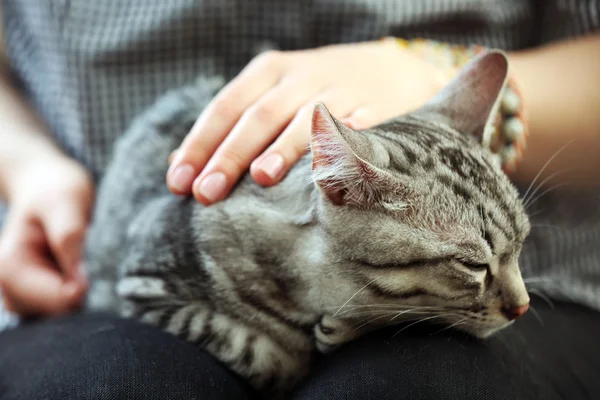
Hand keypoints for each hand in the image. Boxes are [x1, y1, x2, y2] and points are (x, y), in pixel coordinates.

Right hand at [0, 156, 93, 315]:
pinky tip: (76, 267)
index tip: (86, 258)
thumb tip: (76, 283)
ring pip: (65, 314)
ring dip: (81, 290)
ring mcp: (22, 295)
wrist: (47, 184)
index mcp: (10, 267)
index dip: (83, 285)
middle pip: (60, 313)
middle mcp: (9, 287)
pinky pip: (66, 309)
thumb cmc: (56, 189)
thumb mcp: (65, 201)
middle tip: (82, 252)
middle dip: (81, 289)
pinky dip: (78, 293)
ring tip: (77, 256)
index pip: (57, 301)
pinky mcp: (37, 297)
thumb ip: (68, 236)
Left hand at [167, 40, 448, 203]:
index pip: (225, 107)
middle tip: (207, 193)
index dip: (200, 144)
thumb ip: (230, 127)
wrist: (391, 69)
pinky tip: (327, 163)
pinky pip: (358, 124)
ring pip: (305, 117)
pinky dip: (342, 139)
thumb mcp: (273, 95)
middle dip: (230, 154)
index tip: (179, 183)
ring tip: (262, 177)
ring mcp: (340, 89)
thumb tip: (177, 166)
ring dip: (283, 147)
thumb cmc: (317, 93)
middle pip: (259, 115)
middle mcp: (301, 76)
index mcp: (269, 72)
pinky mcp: (376, 105)